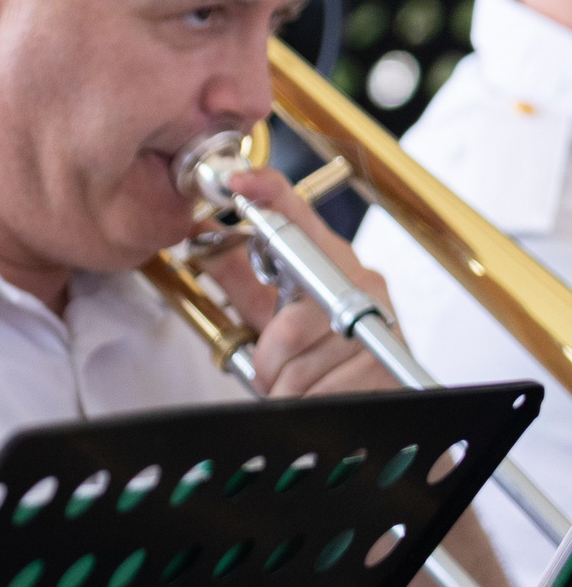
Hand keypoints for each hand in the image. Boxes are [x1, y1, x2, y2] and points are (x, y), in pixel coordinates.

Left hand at [195, 167, 400, 396]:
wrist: (373, 387)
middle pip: (293, 323)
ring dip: (286, 386)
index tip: (240, 184)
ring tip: (294, 384)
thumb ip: (234, 274)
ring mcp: (378, 320)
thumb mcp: (270, 307)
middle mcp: (359, 281)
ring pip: (303, 365)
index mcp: (328, 259)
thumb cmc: (316, 345)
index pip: (297, 215)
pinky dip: (306, 402)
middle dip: (270, 358)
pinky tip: (316, 395)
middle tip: (268, 370)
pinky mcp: (389, 362)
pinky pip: (323, 391)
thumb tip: (196, 234)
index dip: (268, 194)